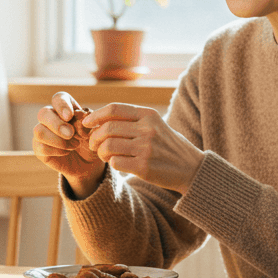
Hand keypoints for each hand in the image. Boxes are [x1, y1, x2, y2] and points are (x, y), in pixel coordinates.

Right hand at [32, 91, 106, 197]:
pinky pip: (40, 147)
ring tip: (74, 145)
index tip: (70, 116)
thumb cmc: (91, 142)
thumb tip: (84, 117)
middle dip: (56, 124)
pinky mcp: (39, 148)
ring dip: (58, 140)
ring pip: (39, 131)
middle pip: (43, 113)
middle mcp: (51, 118)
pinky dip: (56, 150)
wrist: (88, 163)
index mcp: (65, 108)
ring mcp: (43, 133)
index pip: (58, 98)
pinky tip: (66, 152)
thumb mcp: (95, 131)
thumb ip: (90, 122)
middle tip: (71, 134)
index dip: (62, 105)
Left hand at [84, 103, 203, 193]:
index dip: (96, 116)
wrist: (191, 168)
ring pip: (108, 146)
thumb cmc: (168, 146)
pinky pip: (116, 162)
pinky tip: (117, 163)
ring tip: (104, 155)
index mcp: (148, 115)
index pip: (114, 109)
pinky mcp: (144, 167)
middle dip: (94, 137)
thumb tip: (100, 118)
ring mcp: (146, 148)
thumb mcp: (156, 124)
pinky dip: (112, 163)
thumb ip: (133, 120)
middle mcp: (148, 129)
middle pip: (107, 128)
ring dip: (101, 152)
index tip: (86, 123)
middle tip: (93, 145)